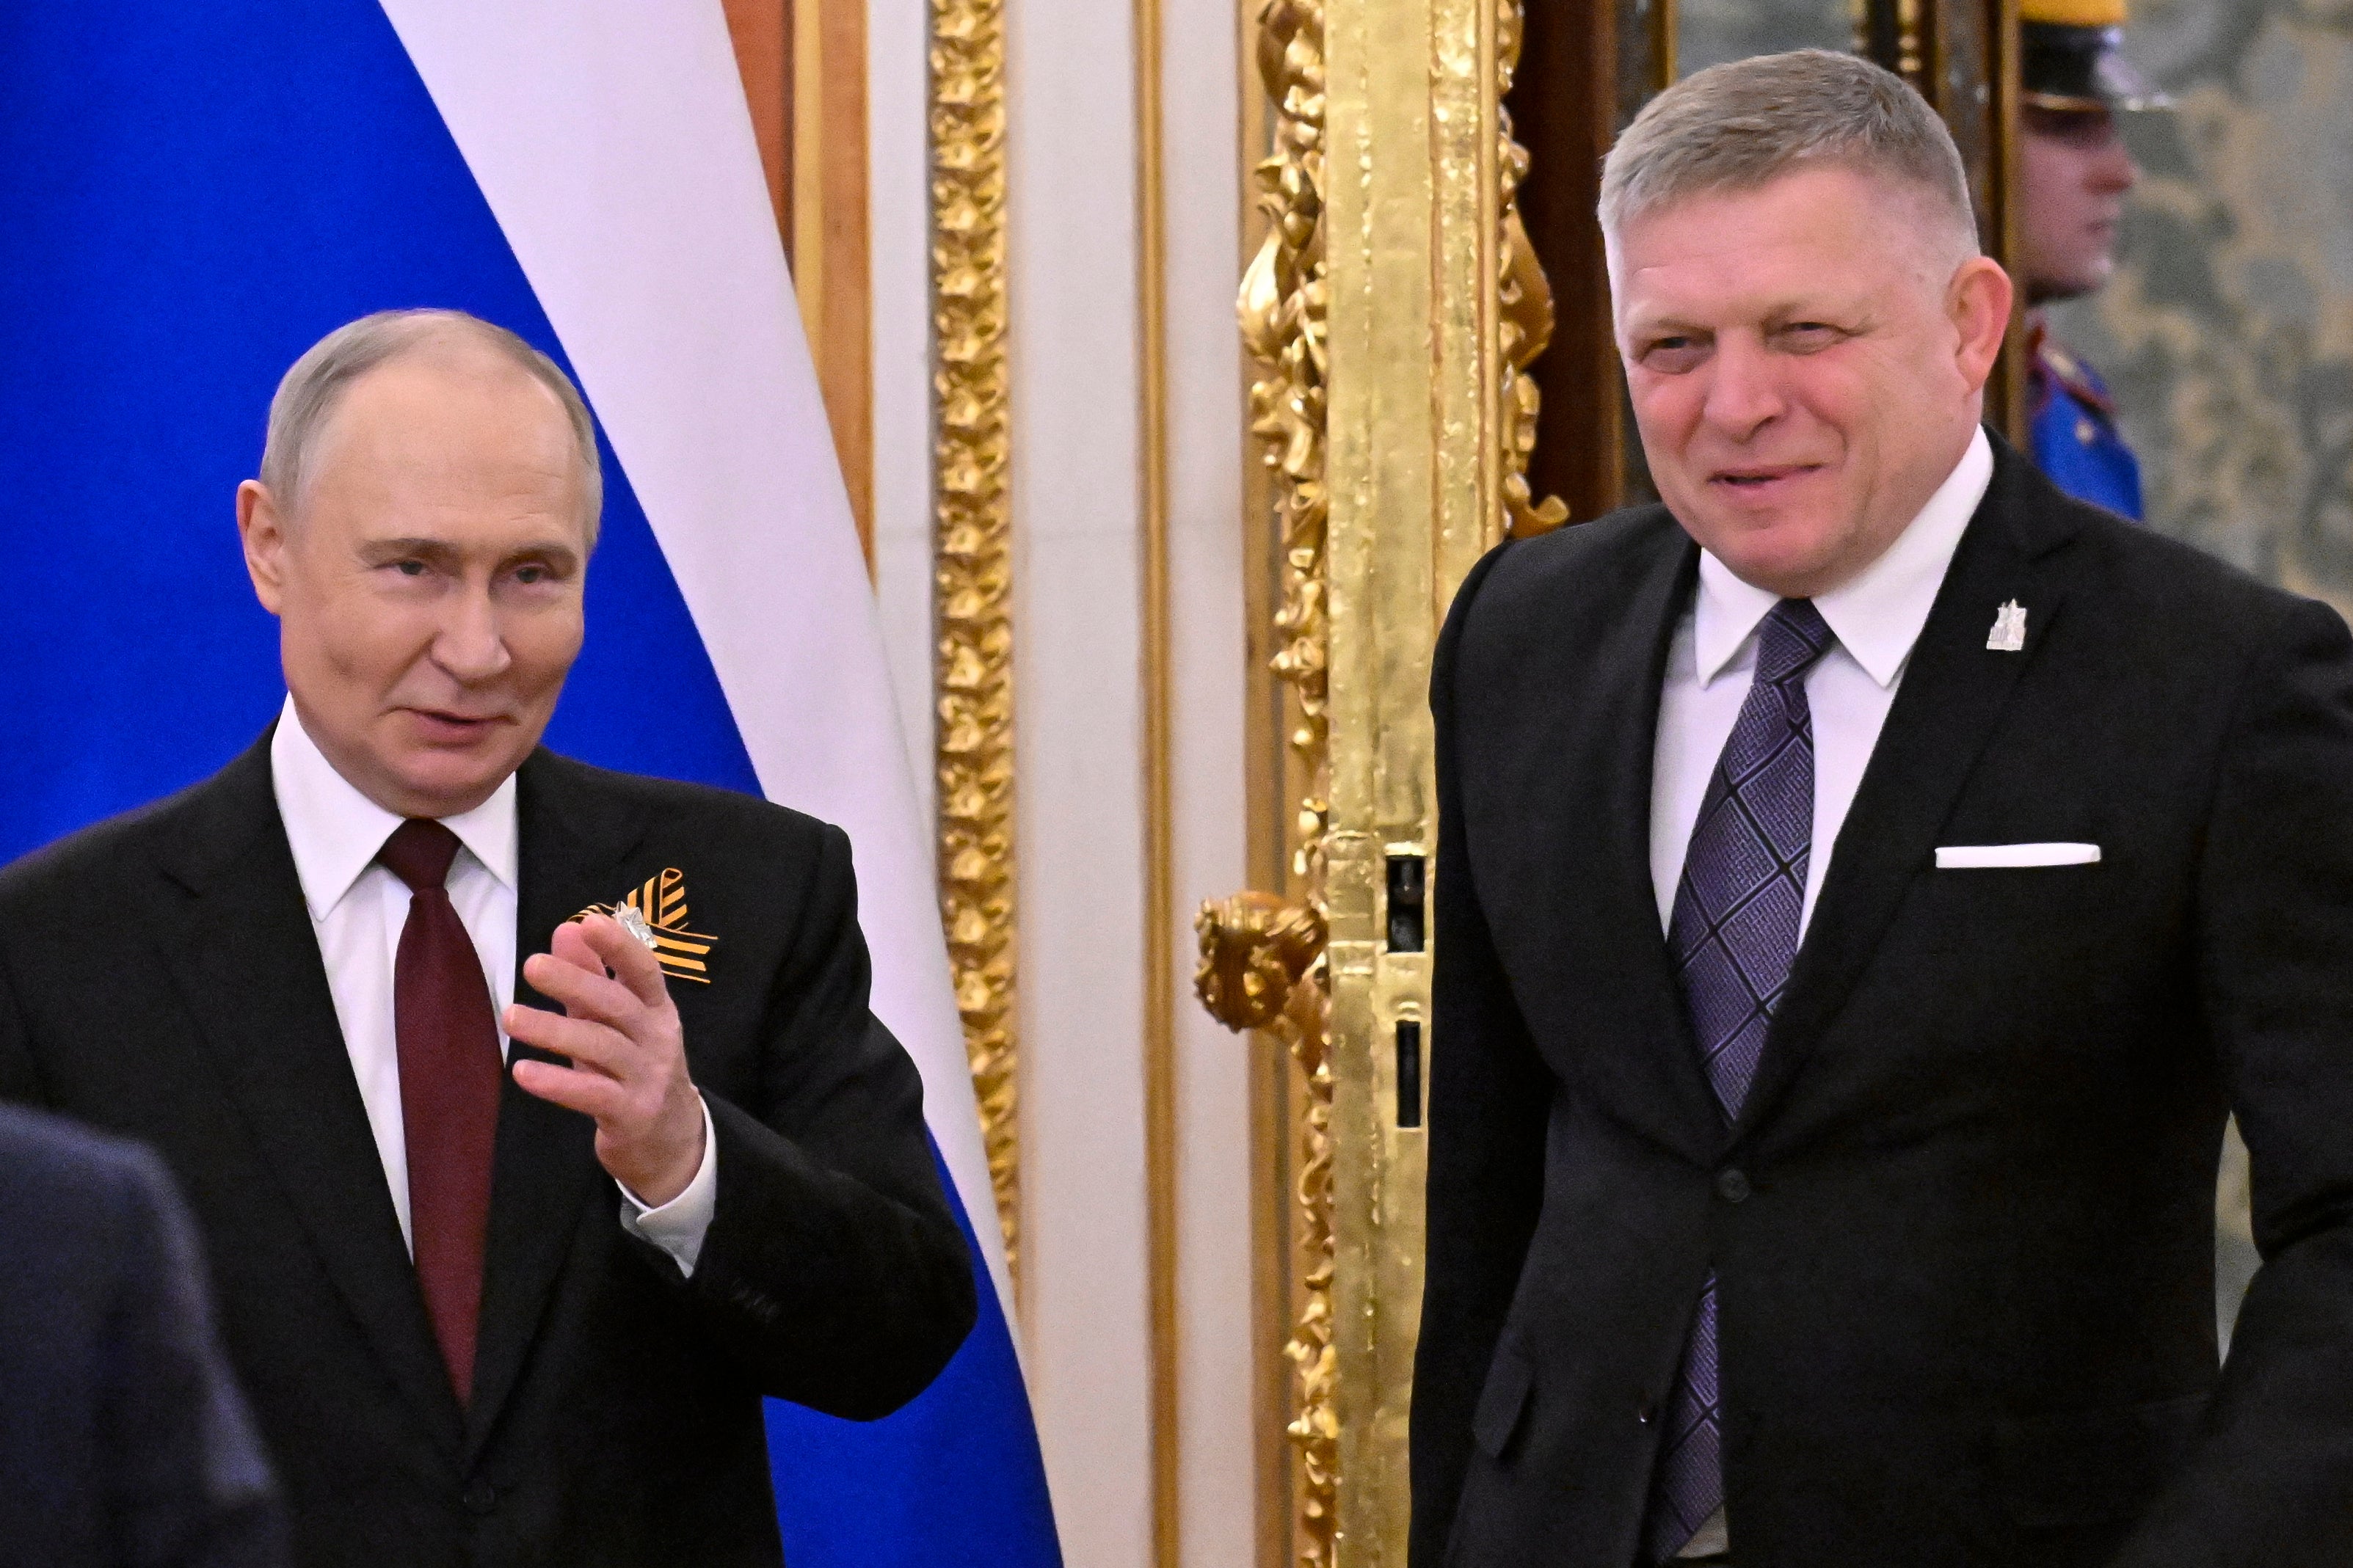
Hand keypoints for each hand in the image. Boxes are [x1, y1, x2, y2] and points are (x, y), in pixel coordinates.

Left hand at [507, 913, 707, 1207]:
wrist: (670, 1140)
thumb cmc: (634, 1069)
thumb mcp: (616, 1023)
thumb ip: (592, 977)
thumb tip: (567, 929)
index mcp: (657, 1010)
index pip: (644, 972)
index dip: (620, 947)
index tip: (590, 923)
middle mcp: (658, 1040)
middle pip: (618, 1006)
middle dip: (576, 982)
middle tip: (532, 965)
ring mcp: (648, 1079)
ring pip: (601, 1047)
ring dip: (554, 1031)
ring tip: (510, 1017)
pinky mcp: (632, 1115)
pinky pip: (592, 1095)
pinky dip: (557, 1082)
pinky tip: (522, 1070)